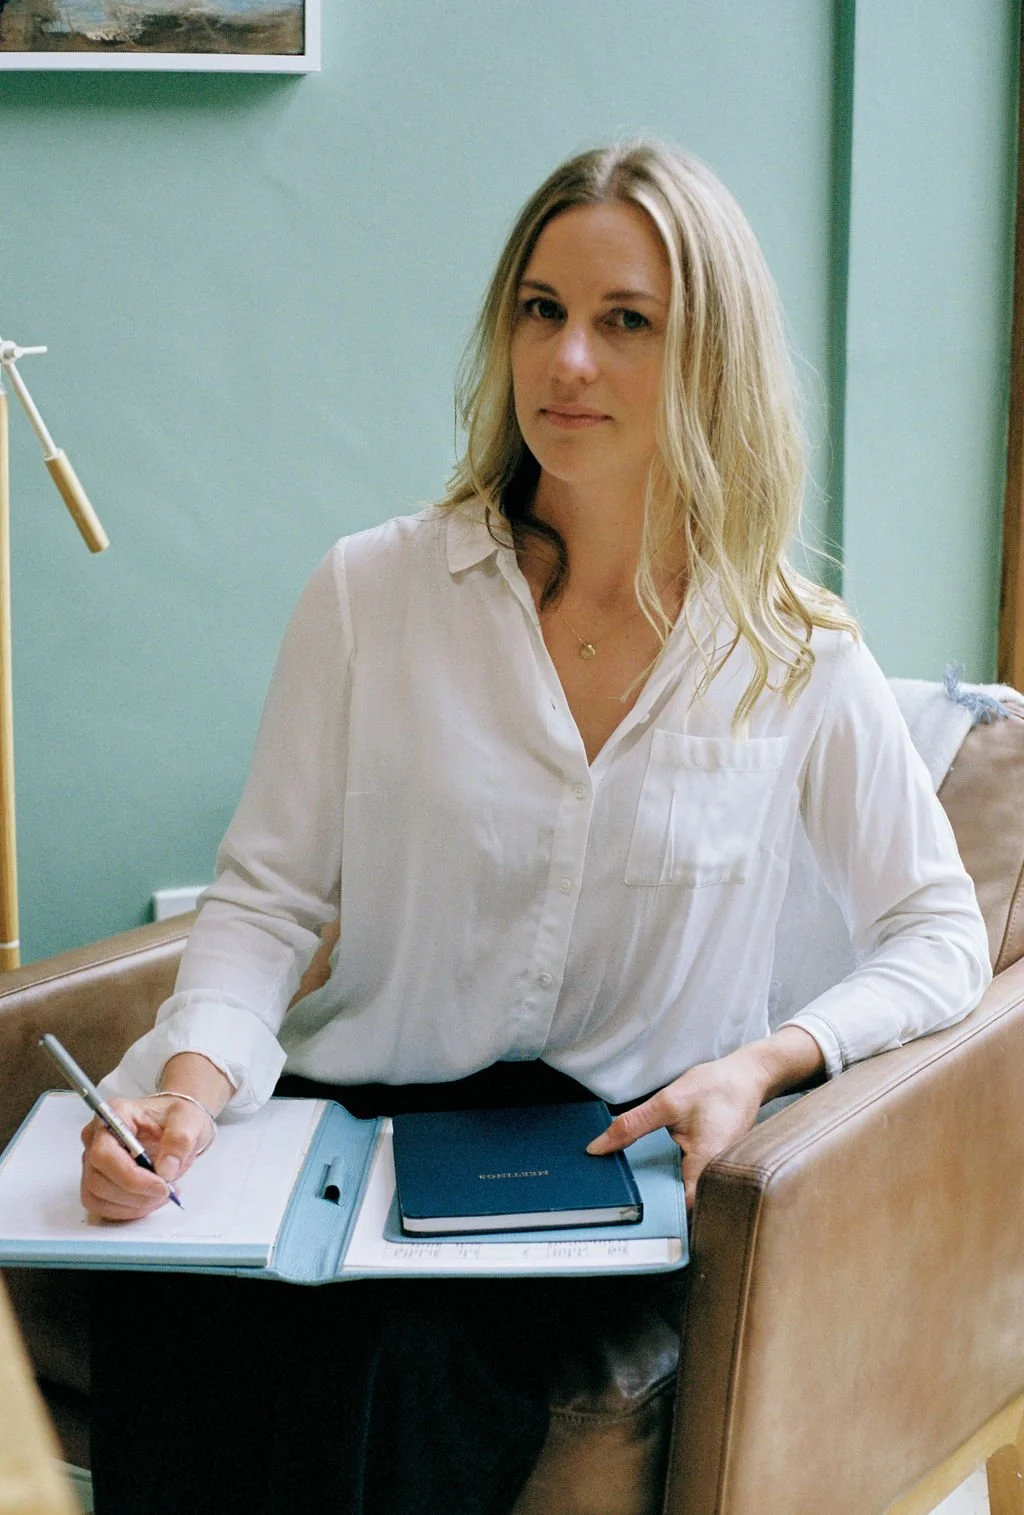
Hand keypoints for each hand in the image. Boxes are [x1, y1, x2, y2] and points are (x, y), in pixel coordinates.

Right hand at [80, 1094, 211, 1220]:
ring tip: (162, 1195)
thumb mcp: (189, 1120)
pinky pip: (102, 1206)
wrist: (176, 1126)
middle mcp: (95, 1137)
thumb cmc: (177, 1118)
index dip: (131, 1177)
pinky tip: (150, 1200)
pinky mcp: (97, 1180)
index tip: (161, 1186)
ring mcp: (92, 1161)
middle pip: (98, 1180)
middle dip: (135, 1194)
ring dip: (133, 1205)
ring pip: (97, 1197)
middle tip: (167, 1192)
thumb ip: (179, 1140)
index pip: (105, 1154)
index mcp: (114, 1114)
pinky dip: (128, 1210)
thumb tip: (165, 1170)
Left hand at [586, 1027, 823, 1212]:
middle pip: (678, 1203)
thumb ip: (631, 1126)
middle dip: (650, 1202)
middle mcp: (714, 1176)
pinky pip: (687, 1179)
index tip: (625, 1209)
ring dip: (658, 1188)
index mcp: (706, 1164)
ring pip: (682, 1191)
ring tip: (629, 1185)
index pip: (680, 1207)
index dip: (653, 1212)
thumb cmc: (716, 1088)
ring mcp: (715, 1173)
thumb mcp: (667, 1102)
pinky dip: (668, 1175)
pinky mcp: (711, 1166)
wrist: (748, 1078)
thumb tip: (598, 1148)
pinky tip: (650, 1168)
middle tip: (618, 1199)